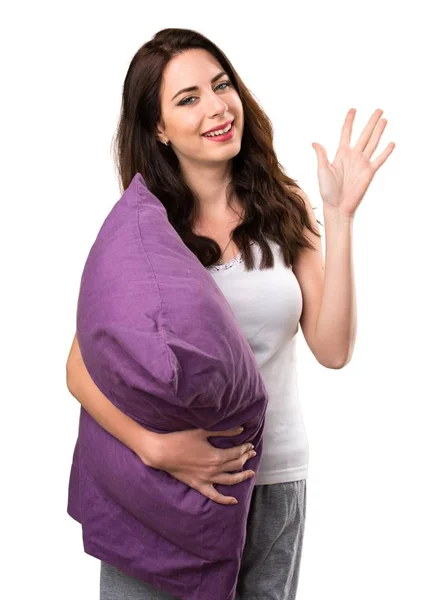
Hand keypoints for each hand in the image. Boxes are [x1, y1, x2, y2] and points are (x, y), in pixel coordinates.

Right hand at [137, 426, 256, 504]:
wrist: (162, 452)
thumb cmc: (181, 439)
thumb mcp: (203, 432)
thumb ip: (224, 431)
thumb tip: (241, 429)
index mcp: (216, 456)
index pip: (237, 453)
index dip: (245, 448)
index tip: (250, 444)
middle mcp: (214, 470)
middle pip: (236, 465)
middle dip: (246, 458)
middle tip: (251, 453)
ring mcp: (207, 480)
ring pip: (230, 481)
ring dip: (242, 476)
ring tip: (250, 473)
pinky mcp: (199, 486)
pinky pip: (215, 496)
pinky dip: (225, 500)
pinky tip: (234, 500)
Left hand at [312, 108, 395, 218]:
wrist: (337, 206)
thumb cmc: (327, 190)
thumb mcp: (322, 171)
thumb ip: (321, 156)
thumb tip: (314, 142)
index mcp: (341, 154)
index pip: (346, 133)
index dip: (350, 121)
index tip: (353, 109)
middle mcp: (353, 156)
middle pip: (364, 134)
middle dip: (371, 122)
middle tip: (378, 109)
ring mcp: (362, 163)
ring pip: (373, 143)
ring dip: (379, 131)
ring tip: (385, 120)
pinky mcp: (369, 172)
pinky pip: (379, 160)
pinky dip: (385, 152)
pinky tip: (391, 143)